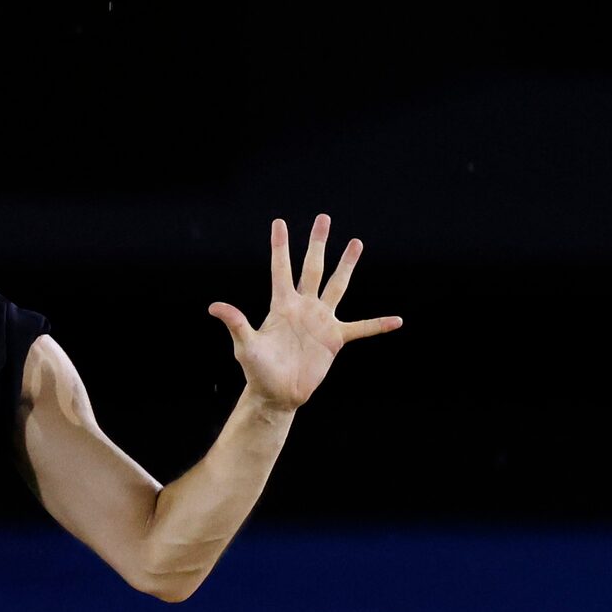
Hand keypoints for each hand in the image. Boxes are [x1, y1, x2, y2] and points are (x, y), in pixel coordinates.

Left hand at [208, 215, 401, 411]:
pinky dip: (378, 325)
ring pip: (337, 286)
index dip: (280, 246)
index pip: (280, 269)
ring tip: (356, 243)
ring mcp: (321, 321)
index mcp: (281, 305)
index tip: (279, 222)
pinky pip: (361, 328)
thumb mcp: (246, 345)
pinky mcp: (334, 339)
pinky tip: (397, 320)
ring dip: (346, 265)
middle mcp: (303, 307)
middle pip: (312, 268)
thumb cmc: (257, 370)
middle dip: (318, 243)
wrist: (276, 393)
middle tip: (323, 218)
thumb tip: (214, 306)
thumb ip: (236, 323)